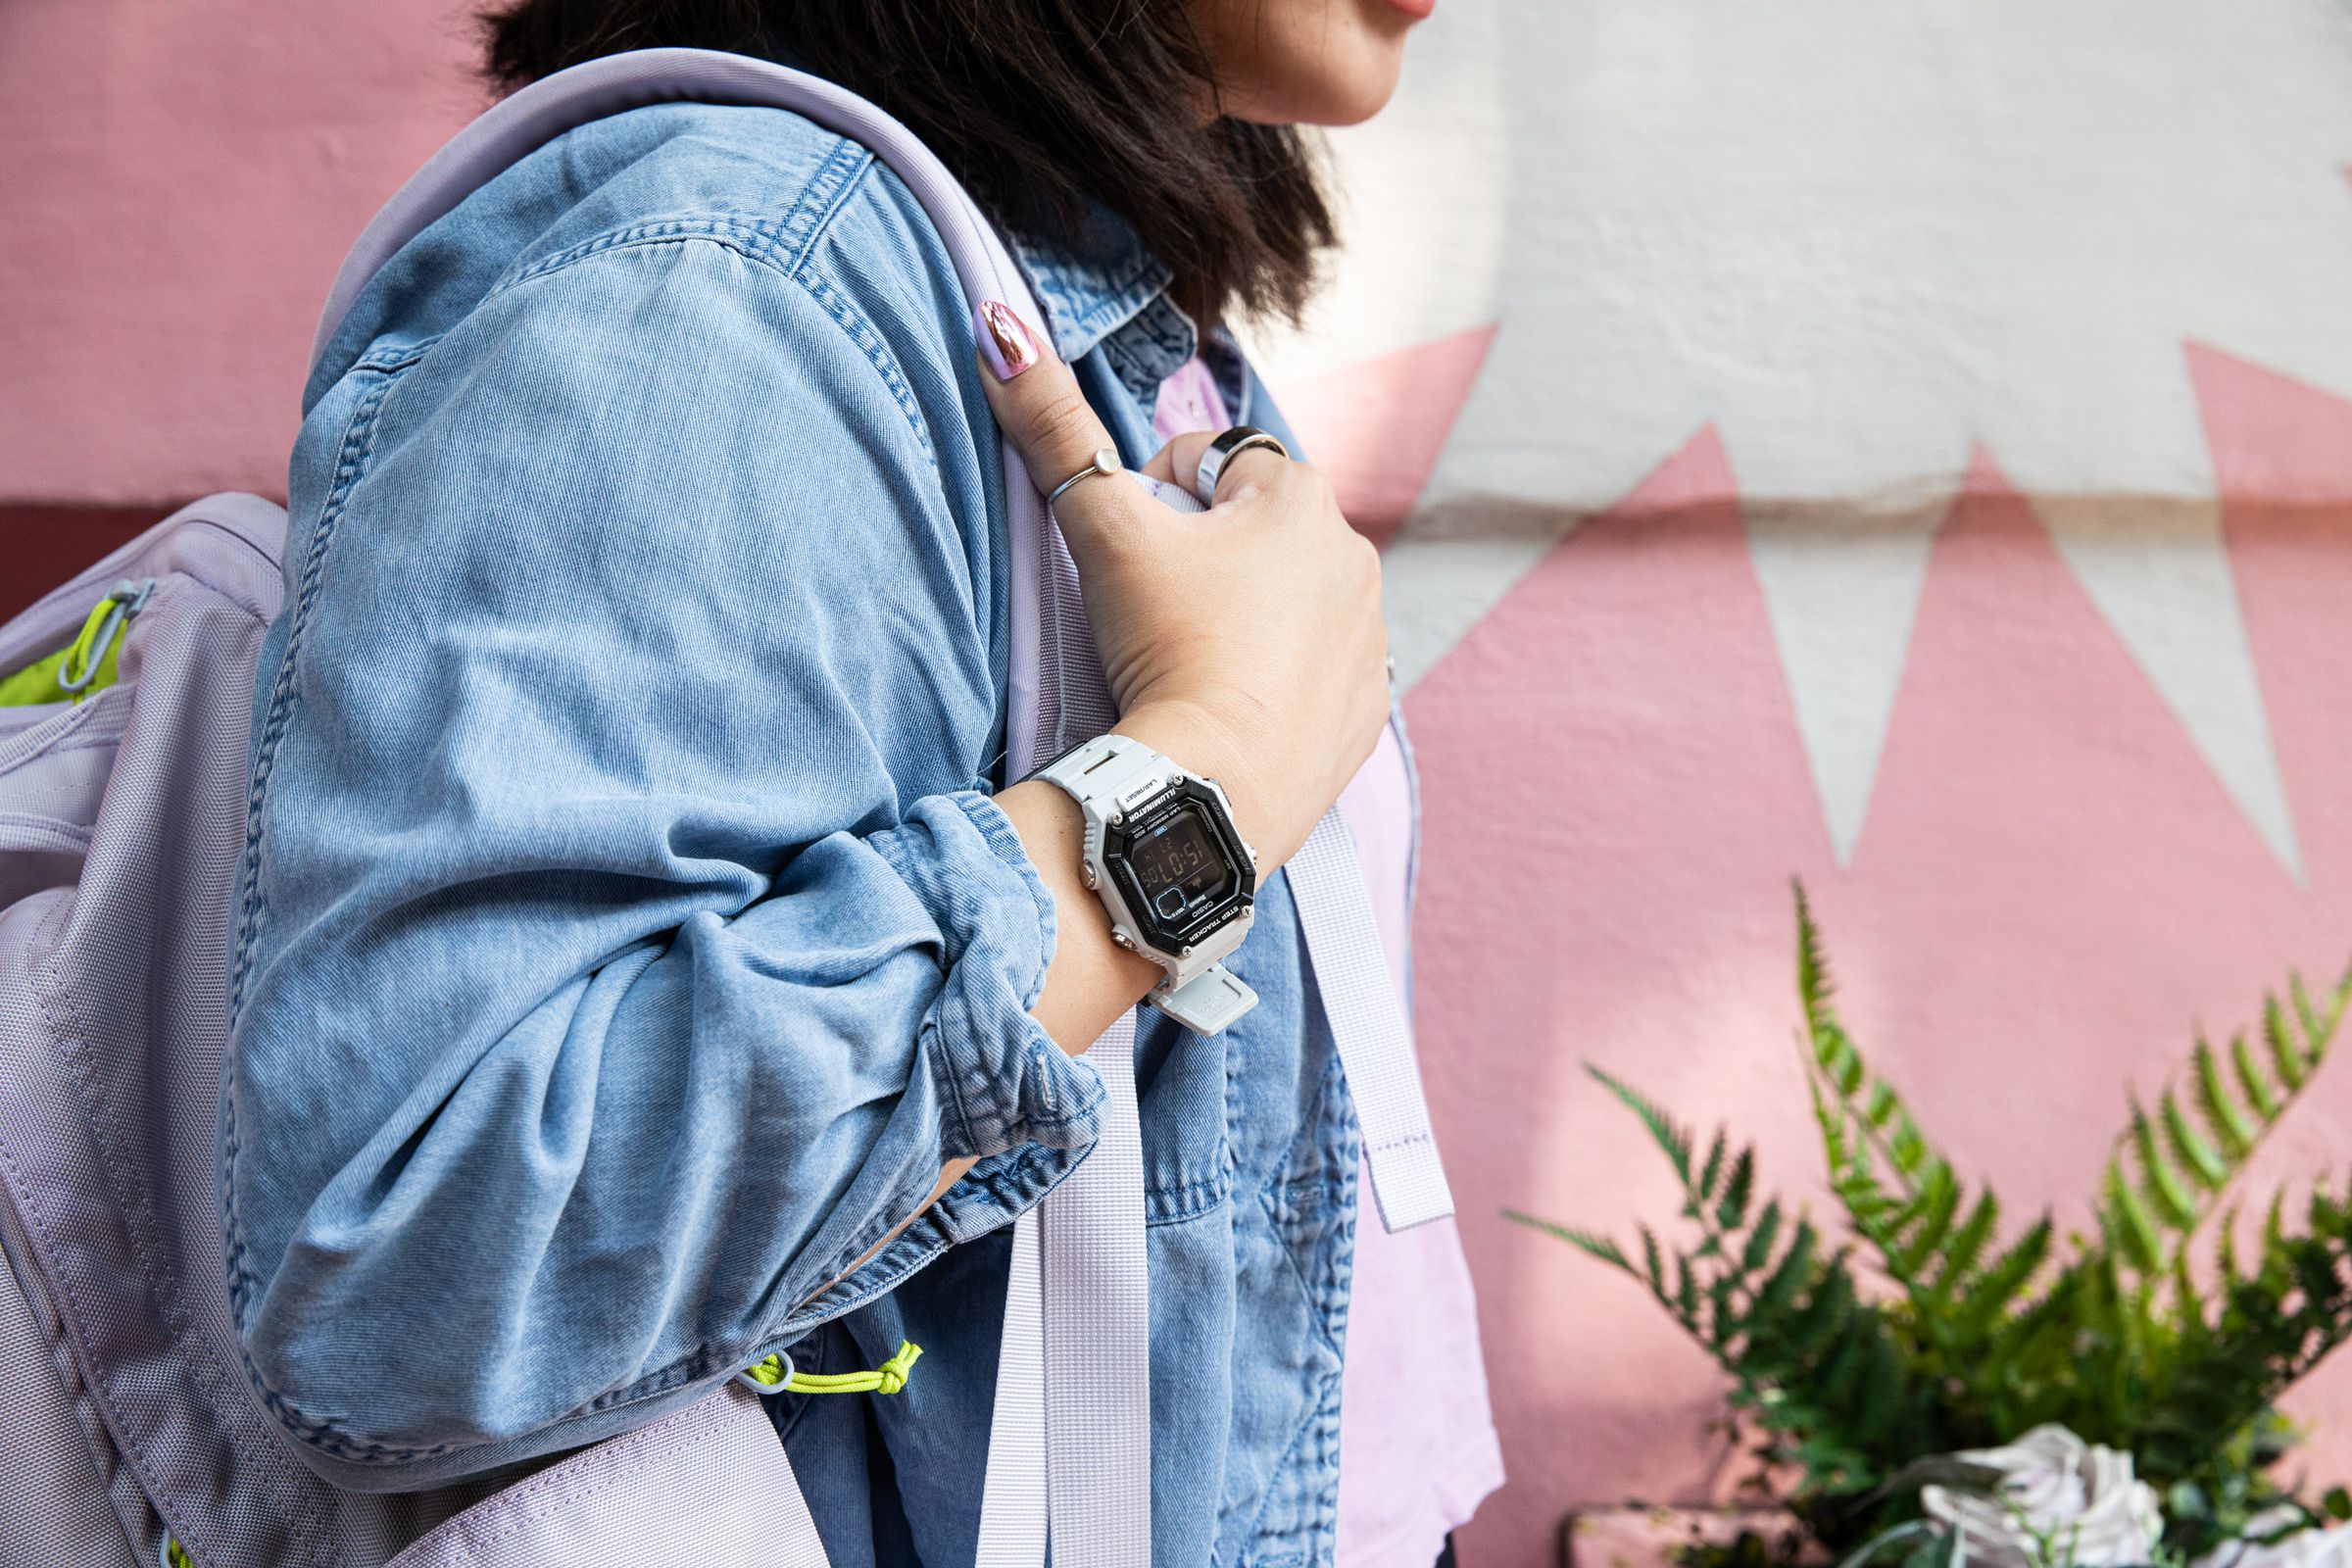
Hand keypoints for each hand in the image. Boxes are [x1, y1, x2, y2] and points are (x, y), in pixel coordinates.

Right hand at [975, 302, 1388, 872]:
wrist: (1214, 787)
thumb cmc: (1165, 646)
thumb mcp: (1103, 529)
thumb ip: (1052, 426)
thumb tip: (1001, 330)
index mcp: (1302, 494)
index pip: (1204, 462)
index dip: (1150, 503)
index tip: (1132, 561)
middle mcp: (1355, 554)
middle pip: (1246, 532)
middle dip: (1199, 560)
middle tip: (1152, 617)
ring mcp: (1369, 638)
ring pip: (1282, 602)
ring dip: (1238, 618)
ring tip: (1189, 664)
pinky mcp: (1367, 709)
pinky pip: (1311, 674)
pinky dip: (1273, 681)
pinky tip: (1230, 709)